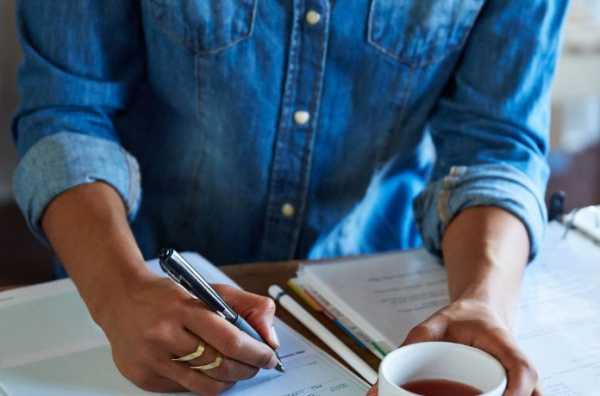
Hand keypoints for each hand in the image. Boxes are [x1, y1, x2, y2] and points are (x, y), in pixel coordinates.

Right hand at [95, 274, 279, 394]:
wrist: (120, 300)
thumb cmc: (169, 296)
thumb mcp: (209, 289)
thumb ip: (247, 306)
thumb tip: (269, 338)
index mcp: (184, 308)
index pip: (231, 341)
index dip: (256, 353)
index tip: (269, 356)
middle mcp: (164, 334)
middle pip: (220, 366)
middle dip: (248, 368)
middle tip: (257, 364)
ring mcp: (151, 359)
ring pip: (205, 384)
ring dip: (230, 380)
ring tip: (236, 369)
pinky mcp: (144, 378)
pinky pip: (186, 389)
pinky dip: (204, 382)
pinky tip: (207, 370)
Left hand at [366, 298, 541, 395]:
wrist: (481, 311)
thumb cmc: (463, 318)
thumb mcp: (433, 324)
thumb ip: (409, 348)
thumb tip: (375, 390)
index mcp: (502, 341)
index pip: (522, 369)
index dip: (518, 389)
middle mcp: (518, 364)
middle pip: (530, 392)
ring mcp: (521, 380)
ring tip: (467, 395)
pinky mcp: (516, 389)